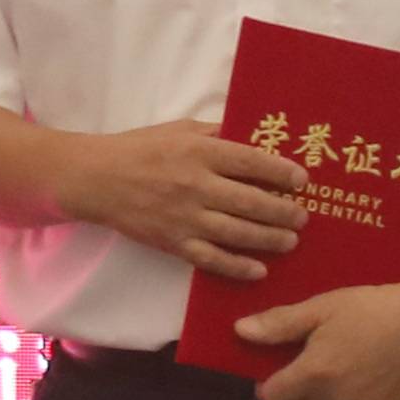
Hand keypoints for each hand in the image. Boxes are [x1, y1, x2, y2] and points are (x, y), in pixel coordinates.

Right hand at [74, 120, 312, 280]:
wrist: (96, 179)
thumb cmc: (140, 149)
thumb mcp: (180, 130)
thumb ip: (216, 134)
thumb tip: (254, 137)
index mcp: (200, 152)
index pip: (251, 162)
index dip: (281, 173)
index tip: (302, 181)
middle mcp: (196, 185)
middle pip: (251, 202)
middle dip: (284, 211)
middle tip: (302, 217)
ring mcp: (184, 217)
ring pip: (237, 233)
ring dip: (270, 239)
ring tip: (290, 241)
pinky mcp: (172, 242)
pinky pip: (211, 259)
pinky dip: (237, 267)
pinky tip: (259, 270)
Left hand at [234, 276, 399, 399]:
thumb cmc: (369, 310)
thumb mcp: (321, 309)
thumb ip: (279, 325)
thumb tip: (239, 331)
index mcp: (313, 375)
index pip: (271, 399)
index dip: (269, 385)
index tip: (278, 370)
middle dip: (292, 398)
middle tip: (306, 373)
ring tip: (331, 380)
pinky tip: (355, 387)